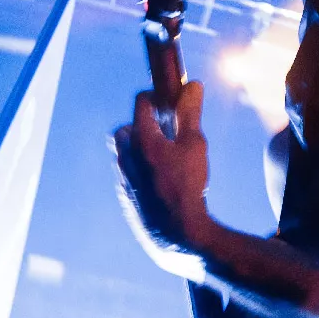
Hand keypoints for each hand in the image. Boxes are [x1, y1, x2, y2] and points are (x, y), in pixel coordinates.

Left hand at [113, 82, 216, 251]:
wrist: (176, 233)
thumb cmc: (187, 186)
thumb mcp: (195, 144)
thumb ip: (190, 112)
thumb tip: (192, 84)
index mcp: (141, 137)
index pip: (141, 102)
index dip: (156, 95)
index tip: (170, 99)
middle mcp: (126, 154)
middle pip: (127, 126)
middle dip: (144, 122)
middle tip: (167, 129)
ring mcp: (123, 175)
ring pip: (125, 149)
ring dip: (141, 145)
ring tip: (165, 155)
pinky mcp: (125, 193)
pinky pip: (128, 171)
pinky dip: (141, 167)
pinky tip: (162, 178)